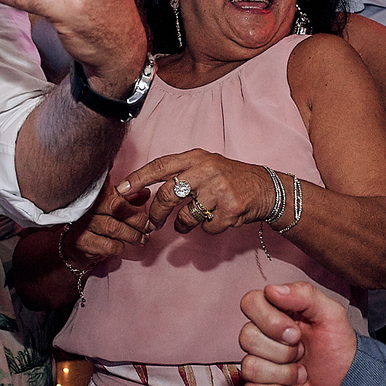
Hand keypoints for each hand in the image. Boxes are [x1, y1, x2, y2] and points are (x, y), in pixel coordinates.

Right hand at [62, 178, 151, 267]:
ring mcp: (82, 223)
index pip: (108, 184)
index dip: (125, 186)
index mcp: (95, 193)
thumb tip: (147, 192)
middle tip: (148, 226)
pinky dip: (120, 246)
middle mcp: (86, 205)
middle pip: (115, 206)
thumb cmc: (97, 223)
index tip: (141, 191)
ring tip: (142, 239)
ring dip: (132, 235)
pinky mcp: (82, 242)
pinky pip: (108, 245)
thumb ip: (129, 200)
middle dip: (136, 217)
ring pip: (113, 227)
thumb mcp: (112, 208)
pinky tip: (122, 246)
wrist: (76, 247)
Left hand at [116, 149, 272, 233]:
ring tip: (188, 222)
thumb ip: (179, 172)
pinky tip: (217, 219)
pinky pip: (206, 227)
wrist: (265, 188)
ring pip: (185, 216)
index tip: (121, 189)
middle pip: (167, 194)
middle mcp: (206, 171)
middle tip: (151, 224)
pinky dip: (207, 228)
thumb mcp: (205, 165)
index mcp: (197, 157)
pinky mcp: (230, 210)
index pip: (161, 165)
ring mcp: (219, 191)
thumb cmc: (228, 178)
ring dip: (183, 224)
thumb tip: (145, 188)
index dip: (138, 177)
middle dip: (155, 213)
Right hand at [239, 282, 357, 385]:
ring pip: (250, 367)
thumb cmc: (339, 354)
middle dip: (283, 350)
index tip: (296, 332)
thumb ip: (305, 295)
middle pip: (247, 336)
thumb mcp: (332, 316)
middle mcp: (261, 340)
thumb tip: (271, 289)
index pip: (250, 302)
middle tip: (302, 354)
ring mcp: (257, 368)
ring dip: (285, 375)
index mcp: (276, 315)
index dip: (269, 318)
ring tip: (301, 376)